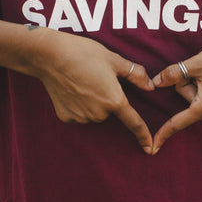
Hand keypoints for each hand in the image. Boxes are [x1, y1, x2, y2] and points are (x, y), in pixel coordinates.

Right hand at [31, 29, 154, 153]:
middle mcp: (99, 113)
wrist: (50, 56)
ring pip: (94, 113)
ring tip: (83, 81)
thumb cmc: (84, 54)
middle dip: (108, 99)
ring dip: (93, 102)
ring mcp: (81, 117)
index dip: (143, 135)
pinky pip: (79, 114)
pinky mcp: (66, 117)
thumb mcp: (114, 60)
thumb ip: (135, 74)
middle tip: (97, 79)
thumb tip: (150, 86)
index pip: (134, 123)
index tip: (150, 148)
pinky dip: (78, 105)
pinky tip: (71, 88)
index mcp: (114, 100)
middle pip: (110, 111)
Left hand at [151, 32, 201, 154]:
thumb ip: (173, 74)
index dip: (163, 134)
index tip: (152, 148)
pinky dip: (200, 80)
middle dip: (185, 80)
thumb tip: (155, 82)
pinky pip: (199, 92)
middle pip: (183, 96)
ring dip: (194, 78)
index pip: (177, 122)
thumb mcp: (196, 63)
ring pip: (190, 92)